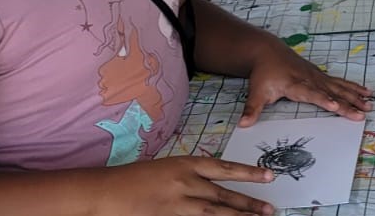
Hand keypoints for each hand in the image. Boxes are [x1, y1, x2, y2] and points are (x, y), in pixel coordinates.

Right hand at [101, 156, 276, 215]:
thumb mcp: (167, 168)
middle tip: (270, 210)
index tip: (269, 176)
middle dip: (248, 204)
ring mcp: (176, 205)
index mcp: (184, 164)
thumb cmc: (133, 179)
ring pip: (215, 213)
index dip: (248, 173)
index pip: (224, 168)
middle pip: (223, 196)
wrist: (104, 192)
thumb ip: (191, 176)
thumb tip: (217, 188)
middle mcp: (184, 183)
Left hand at [242, 39, 373, 125]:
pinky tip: (366, 92)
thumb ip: (252, 109)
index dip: (324, 100)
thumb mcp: (255, 92)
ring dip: (355, 96)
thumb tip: (243, 125)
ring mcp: (318, 76)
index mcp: (295, 84)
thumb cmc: (263, 74)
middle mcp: (310, 79)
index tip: (336, 106)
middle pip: (332, 92)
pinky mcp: (322, 75)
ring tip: (369, 104)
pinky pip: (341, 82)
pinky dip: (354, 87)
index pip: (312, 94)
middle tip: (362, 113)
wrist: (268, 52)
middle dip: (347, 103)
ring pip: (340, 86)